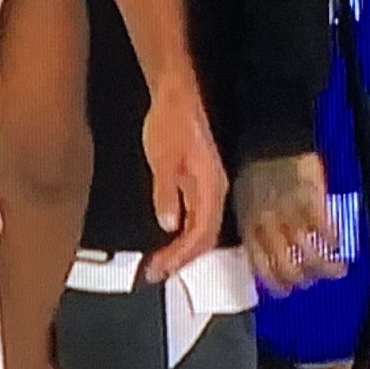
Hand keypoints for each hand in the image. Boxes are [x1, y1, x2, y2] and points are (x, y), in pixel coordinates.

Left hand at [139, 78, 228, 282]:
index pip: (201, 235)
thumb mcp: (162, 159)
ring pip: (201, 229)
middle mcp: (215, 191)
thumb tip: (168, 225)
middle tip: (155, 273)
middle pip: (204, 237)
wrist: (175, 95)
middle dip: (181, 259)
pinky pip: (196, 217)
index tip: (159, 269)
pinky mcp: (199, 182)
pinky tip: (168, 237)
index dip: (180, 256)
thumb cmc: (169, 122)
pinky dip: (181, 233)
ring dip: (181, 249)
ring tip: (160, 263)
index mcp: (210, 187)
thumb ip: (167, 193)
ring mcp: (209, 187)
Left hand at [233, 152, 344, 297]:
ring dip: (326, 268)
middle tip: (313, 280)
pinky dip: (333, 242)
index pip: (261, 267)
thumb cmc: (255, 165)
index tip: (285, 291)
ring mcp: (291, 216)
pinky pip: (325, 231)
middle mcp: (269, 226)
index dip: (275, 284)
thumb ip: (253, 224)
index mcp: (249, 226)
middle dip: (303, 280)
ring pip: (310, 256)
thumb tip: (263, 246)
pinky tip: (339, 244)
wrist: (270, 138)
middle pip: (288, 267)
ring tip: (337, 269)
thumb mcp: (243, 199)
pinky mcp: (311, 202)